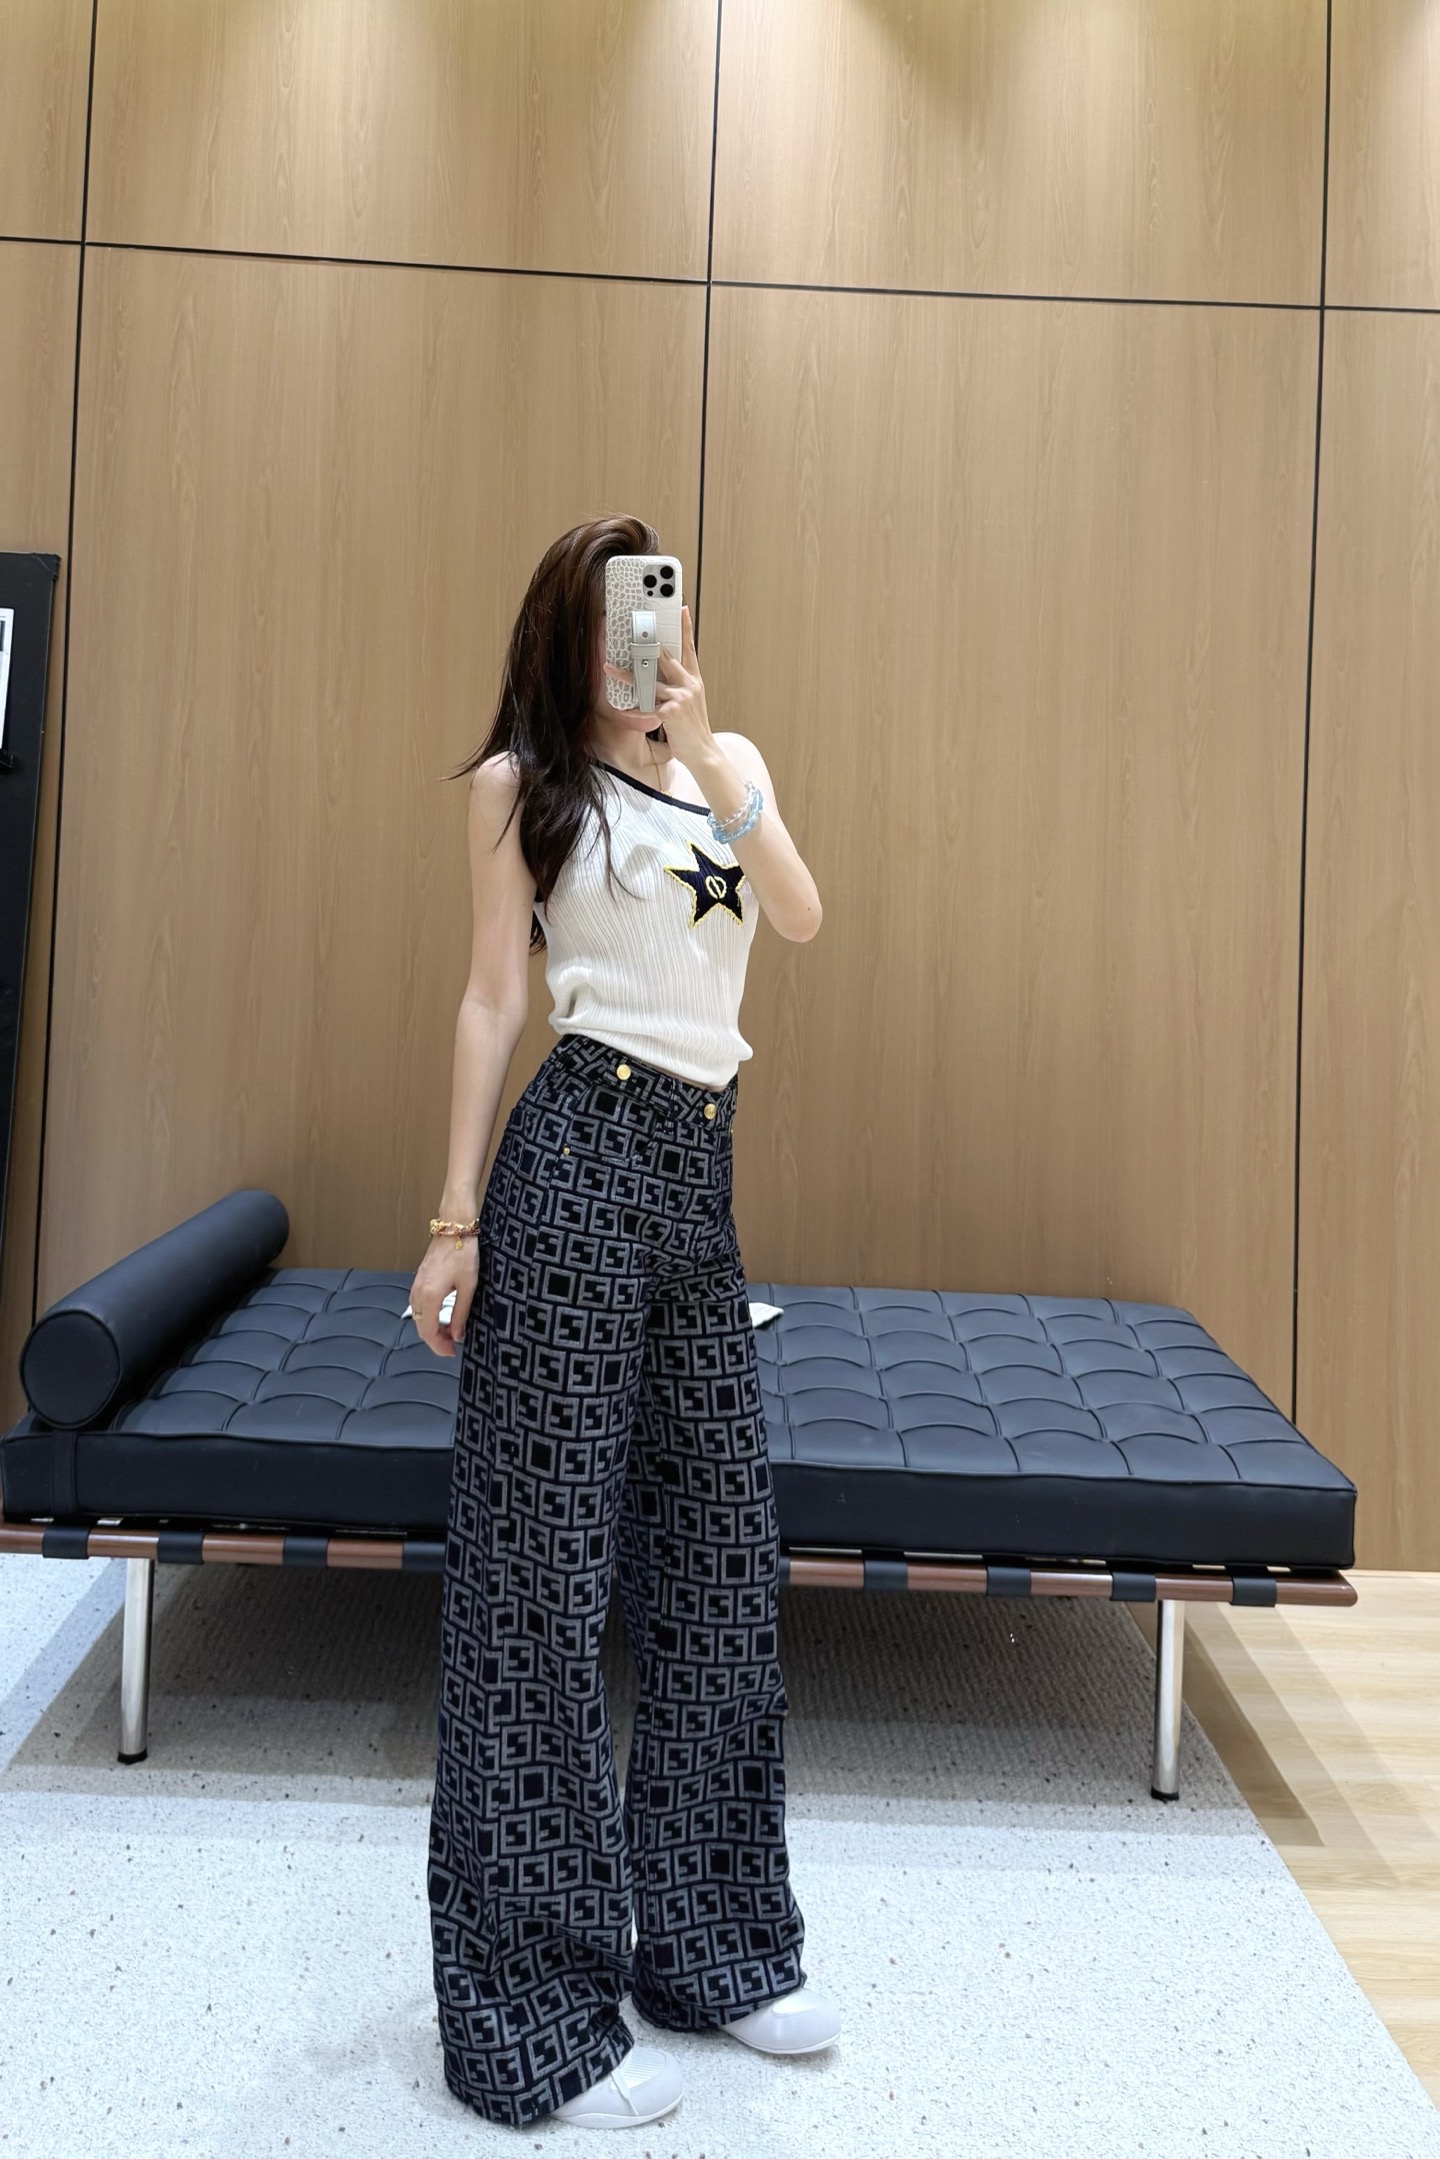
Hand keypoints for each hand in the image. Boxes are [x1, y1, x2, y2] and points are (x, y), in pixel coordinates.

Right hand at [408, 1240, 478, 1358]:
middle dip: (435, 1340)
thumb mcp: (468, 1287)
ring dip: (431, 1328)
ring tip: (449, 1333)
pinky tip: (441, 1317)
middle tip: (452, 1346)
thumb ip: (460, 1313)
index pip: (428, 1332)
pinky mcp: (419, 1280)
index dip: (439, 1346)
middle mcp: (418, 1293)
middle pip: (420, 1327)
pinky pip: (418, 1306)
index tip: (451, 1352)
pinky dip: (427, 1316)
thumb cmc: (463, 1254)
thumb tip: (457, 1335)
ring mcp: (416, 1285)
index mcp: (430, 1296)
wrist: (454, 1229)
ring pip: (418, 1317)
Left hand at [604, 605, 714, 768]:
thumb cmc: (693, 727)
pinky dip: (632, 709)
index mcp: (694, 679)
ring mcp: (681, 697)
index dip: (685, 627)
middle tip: (633, 631)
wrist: (704, 752)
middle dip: (647, 644)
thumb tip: (662, 671)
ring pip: (649, 681)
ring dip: (626, 676)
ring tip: (609, 669)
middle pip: (666, 657)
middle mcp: (689, 684)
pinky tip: (621, 708)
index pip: (689, 648)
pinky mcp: (671, 713)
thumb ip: (679, 684)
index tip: (681, 609)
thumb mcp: (692, 701)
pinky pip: (646, 708)